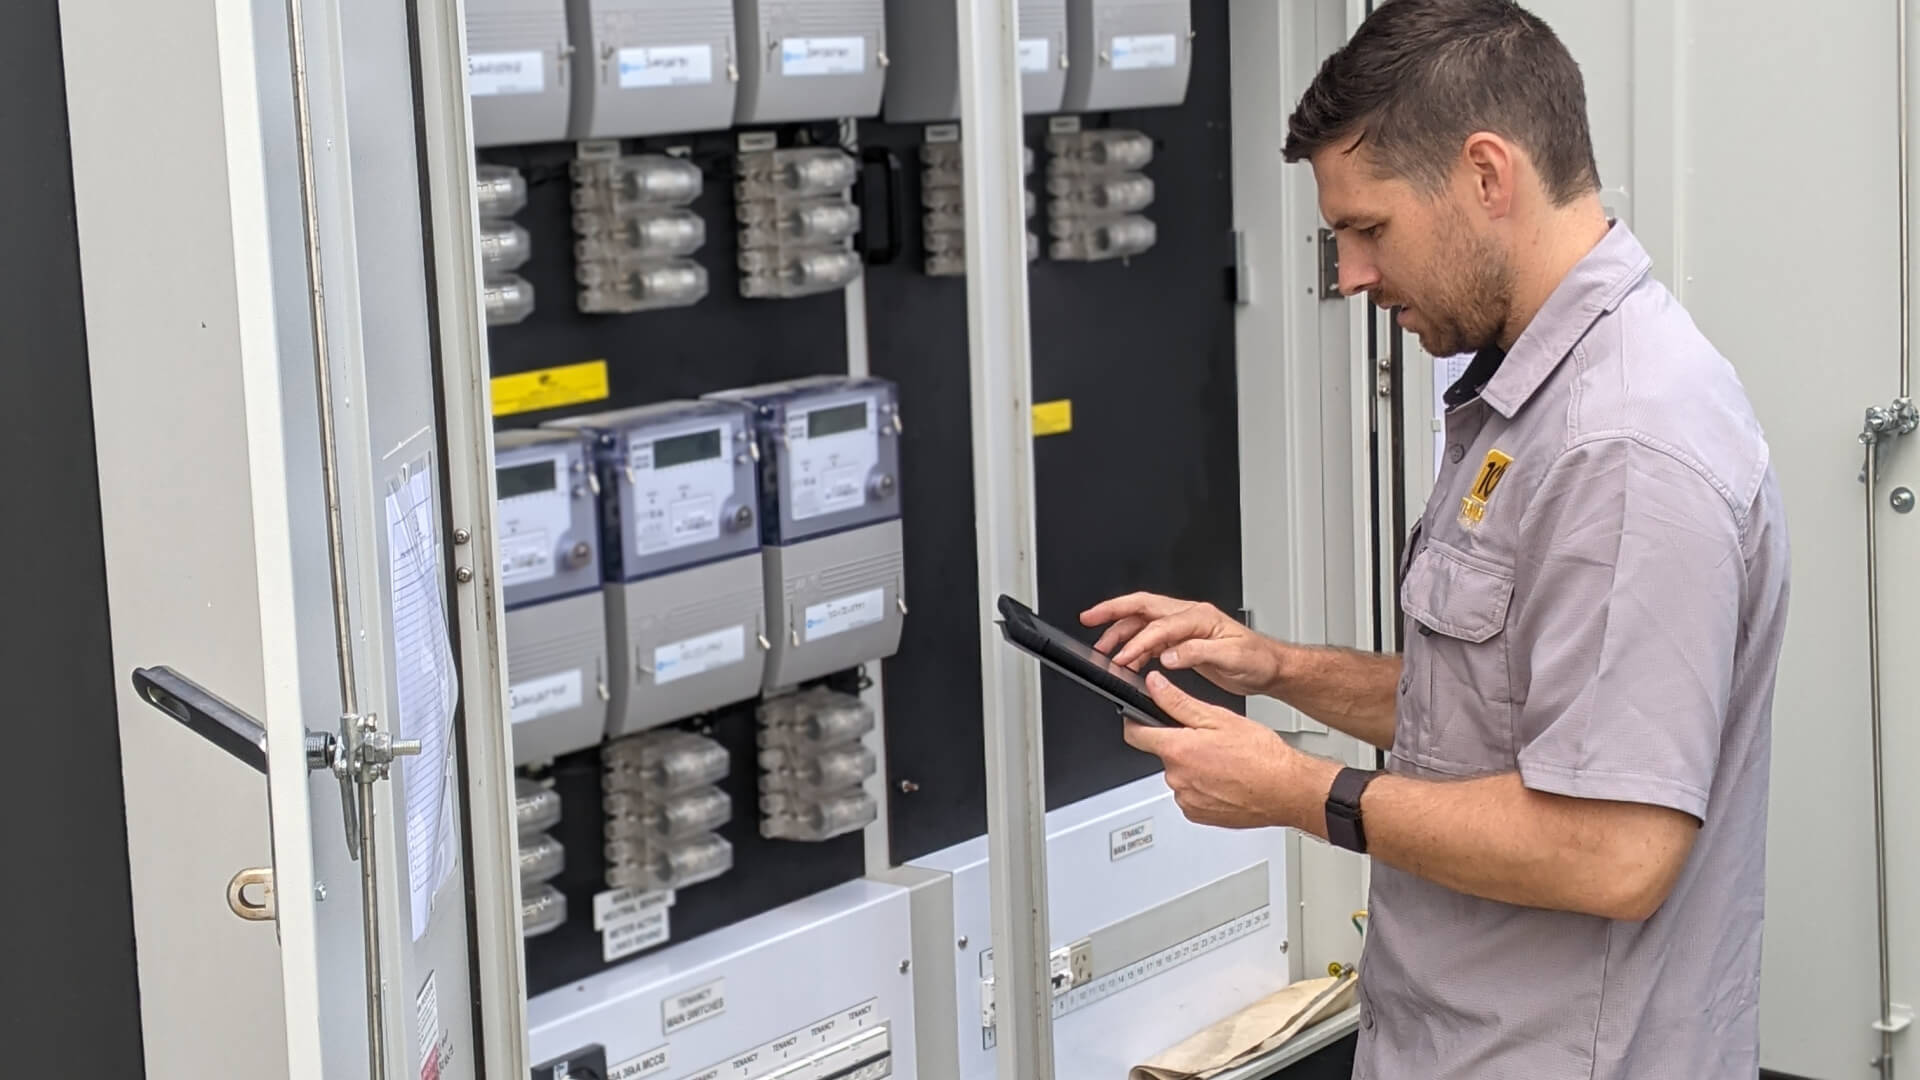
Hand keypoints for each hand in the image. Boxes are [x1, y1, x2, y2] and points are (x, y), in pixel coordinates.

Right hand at [1081, 592, 1281, 697]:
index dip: (1138, 641)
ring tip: (1103, 648)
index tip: (1122, 658)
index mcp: (1199, 616)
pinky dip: (1136, 648)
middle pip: (1142, 607)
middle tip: (1089, 619)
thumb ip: (1197, 653)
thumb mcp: (1231, 656)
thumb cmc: (1256, 659)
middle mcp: (1190, 617)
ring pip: (1144, 623)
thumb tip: (1168, 655)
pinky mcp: (1184, 641)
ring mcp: (1185, 628)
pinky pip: (1152, 639)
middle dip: (1113, 611)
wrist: (1270, 667)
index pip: (1159, 625)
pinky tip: (1128, 661)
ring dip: (1121, 633)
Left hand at [1124, 671, 1322, 830]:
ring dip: (1193, 767)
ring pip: (1179, 775)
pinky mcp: (1198, 815)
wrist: (1287, 789)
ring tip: (1223, 761)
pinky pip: (1191, 796)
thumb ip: (1178, 702)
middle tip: (1209, 740)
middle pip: (1163, 754)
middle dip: (1179, 745)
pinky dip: (1202, 787)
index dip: (1133, 721)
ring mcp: (1187, 799)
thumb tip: (1154, 686)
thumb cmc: (1260, 754)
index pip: (1135, 734)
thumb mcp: (1218, 717)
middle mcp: (1177, 778)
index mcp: (1178, 750)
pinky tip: (1225, 780)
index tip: (1137, 717)